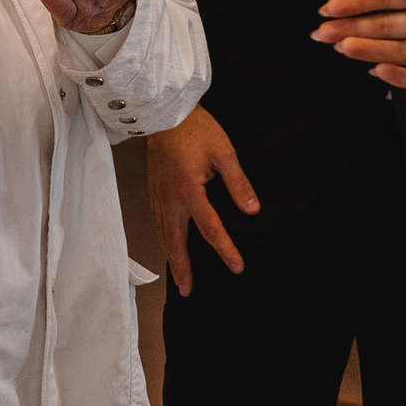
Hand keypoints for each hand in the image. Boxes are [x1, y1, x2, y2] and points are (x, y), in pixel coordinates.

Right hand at [147, 106, 258, 295]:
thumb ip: (238, 184)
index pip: (210, 228)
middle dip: (183, 268)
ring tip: (179, 278)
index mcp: (189, 191)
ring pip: (163, 234)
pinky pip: (157, 222)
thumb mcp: (224, 153)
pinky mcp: (153, 190)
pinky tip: (168, 246)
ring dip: (171, 258)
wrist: (165, 114)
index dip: (225, 250)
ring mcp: (158, 195)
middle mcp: (169, 199)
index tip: (236, 267)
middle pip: (176, 241)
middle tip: (188, 291)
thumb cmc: (196, 129)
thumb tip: (252, 210)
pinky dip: (162, 239)